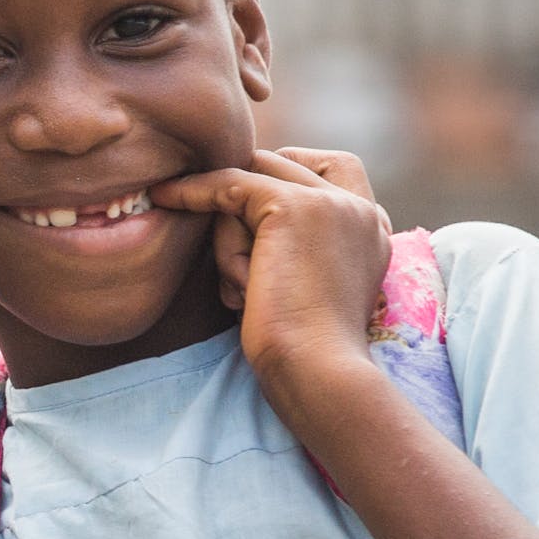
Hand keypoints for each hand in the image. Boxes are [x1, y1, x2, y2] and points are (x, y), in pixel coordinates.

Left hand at [151, 148, 394, 377]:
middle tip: (237, 264)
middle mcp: (361, 210)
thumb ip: (294, 247)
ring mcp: (332, 204)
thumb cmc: (300, 351)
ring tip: (245, 290)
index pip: (334, 167)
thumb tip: (237, 219)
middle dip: (243, 205)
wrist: (317, 372)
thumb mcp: (304, 286)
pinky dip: (194, 193)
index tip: (247, 208)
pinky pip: (229, 186)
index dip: (286, 173)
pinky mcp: (294, 208)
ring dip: (230, 234)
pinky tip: (165, 195)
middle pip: (282, 166)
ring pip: (252, 181)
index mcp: (373, 229)